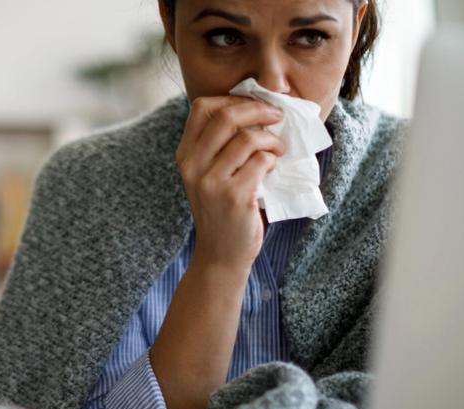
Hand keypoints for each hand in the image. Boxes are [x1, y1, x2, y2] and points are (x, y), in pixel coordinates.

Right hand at [176, 96, 284, 273]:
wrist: (221, 254)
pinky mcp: (233, 197)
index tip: (253, 105)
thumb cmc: (223, 210)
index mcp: (185, 155)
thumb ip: (220, 146)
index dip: (232, 99)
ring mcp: (211, 182)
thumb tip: (257, 108)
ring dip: (271, 140)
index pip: (201, 107)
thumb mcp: (209, 175)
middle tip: (276, 116)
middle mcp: (193, 166)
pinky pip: (261, 162)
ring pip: (248, 139)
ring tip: (278, 150)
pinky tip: (273, 169)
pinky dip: (273, 161)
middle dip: (258, 109)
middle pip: (226, 116)